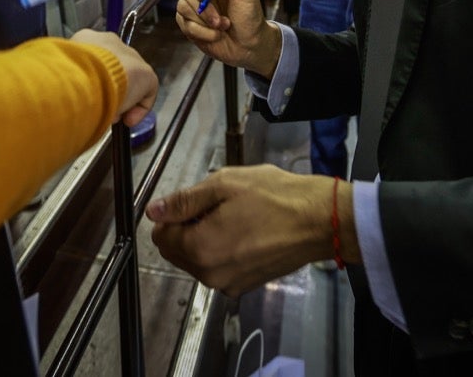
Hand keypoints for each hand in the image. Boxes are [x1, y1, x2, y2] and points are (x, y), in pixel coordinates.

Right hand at [70, 30, 157, 126]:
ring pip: (128, 80)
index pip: (91, 58)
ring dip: (121, 100)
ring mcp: (130, 56)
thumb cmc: (66, 73)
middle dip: (107, 91)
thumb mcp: (59, 72)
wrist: (87, 73)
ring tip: (110, 115)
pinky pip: (146, 92)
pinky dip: (138, 108)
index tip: (87, 97)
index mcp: (85, 39)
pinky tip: (127, 119)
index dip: (91, 80)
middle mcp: (110, 43)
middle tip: (99, 108)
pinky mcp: (145, 72)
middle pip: (112, 69)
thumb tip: (61, 93)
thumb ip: (65, 78)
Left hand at [148, 166, 338, 295]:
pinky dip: (219, 251)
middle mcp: (209, 275)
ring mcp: (228, 285)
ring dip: (201, 239)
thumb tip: (153, 210)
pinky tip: (242, 232)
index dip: (170, 215)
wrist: (319, 221)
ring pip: (195, 261)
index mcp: (200, 249)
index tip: (194, 200)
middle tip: (214, 206)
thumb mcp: (224, 185)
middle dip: (184, 229)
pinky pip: (216, 268)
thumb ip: (184, 200)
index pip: (160, 236)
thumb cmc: (273, 196)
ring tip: (231, 216)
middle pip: (175, 251)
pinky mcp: (244, 287)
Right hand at [175, 0, 277, 75]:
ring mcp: (193, 6)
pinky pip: (185, 24)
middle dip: (205, 8)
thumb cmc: (250, 15)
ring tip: (222, 25)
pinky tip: (215, 34)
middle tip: (220, 18)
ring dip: (205, 21)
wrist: (249, 44)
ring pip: (183, 7)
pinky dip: (202, 32)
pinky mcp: (189, 23)